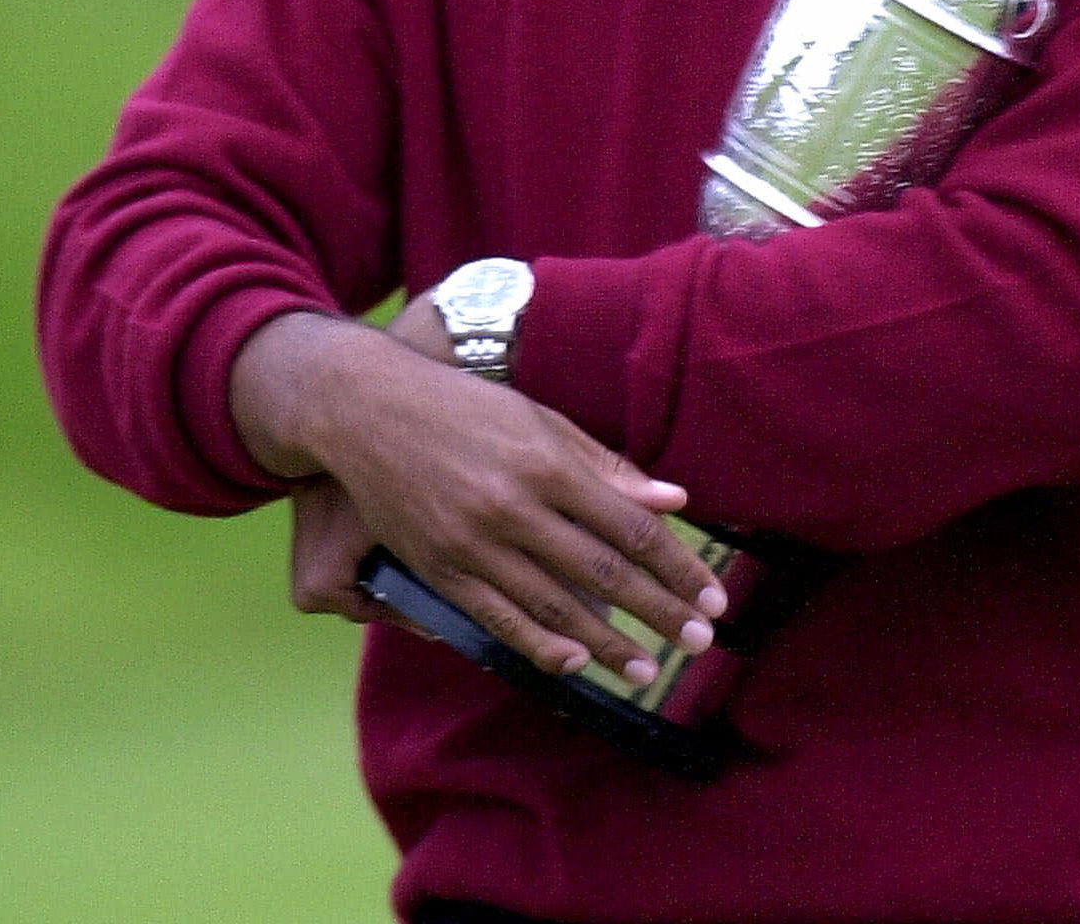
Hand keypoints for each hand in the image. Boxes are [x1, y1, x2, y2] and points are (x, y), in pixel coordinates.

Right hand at [233, 307, 725, 687]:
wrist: (367, 409)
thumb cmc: (465, 409)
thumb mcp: (540, 421)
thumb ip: (605, 465)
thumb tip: (673, 501)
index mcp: (548, 462)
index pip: (631, 527)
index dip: (677, 567)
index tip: (711, 596)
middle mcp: (515, 506)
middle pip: (603, 573)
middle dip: (658, 611)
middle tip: (699, 642)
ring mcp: (474, 542)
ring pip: (554, 606)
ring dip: (607, 643)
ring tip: (645, 669)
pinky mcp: (440, 567)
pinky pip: (497, 618)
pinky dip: (539, 645)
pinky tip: (575, 663)